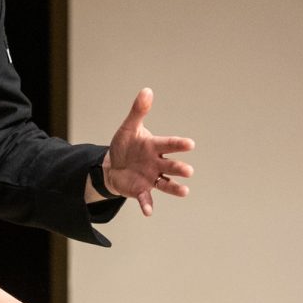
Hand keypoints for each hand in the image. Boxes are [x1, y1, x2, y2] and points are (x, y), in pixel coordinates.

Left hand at [104, 87, 195, 215]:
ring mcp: (151, 178)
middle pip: (171, 166)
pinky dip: (147, 205)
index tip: (190, 144)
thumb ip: (138, 111)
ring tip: (185, 191)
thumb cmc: (125, 145)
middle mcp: (157, 163)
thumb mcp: (129, 128)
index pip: (169, 145)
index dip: (179, 144)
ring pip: (166, 184)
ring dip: (175, 188)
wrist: (112, 165)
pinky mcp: (141, 190)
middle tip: (188, 171)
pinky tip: (148, 212)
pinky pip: (146, 198)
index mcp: (155, 147)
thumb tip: (147, 90)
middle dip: (179, 169)